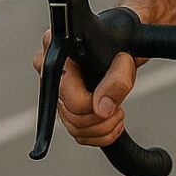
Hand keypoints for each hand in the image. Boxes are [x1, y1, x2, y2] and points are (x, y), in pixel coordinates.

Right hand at [31, 28, 136, 147]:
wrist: (123, 41)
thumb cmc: (122, 40)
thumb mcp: (126, 55)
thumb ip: (118, 78)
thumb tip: (102, 109)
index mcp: (56, 50)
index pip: (64, 90)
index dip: (89, 103)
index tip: (111, 106)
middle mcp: (49, 70)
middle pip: (70, 113)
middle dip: (101, 117)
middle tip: (118, 107)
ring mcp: (55, 90)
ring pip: (74, 128)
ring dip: (103, 127)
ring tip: (118, 112)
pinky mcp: (64, 105)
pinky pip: (78, 134)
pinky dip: (100, 135)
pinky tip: (112, 122)